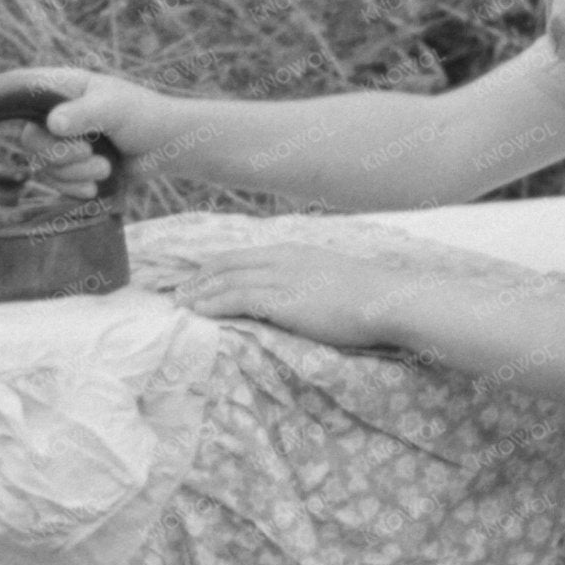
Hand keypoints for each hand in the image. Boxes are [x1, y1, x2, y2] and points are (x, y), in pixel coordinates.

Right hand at [15, 66, 171, 199]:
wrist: (165, 147)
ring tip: (105, 168)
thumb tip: (52, 124)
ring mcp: (59, 142)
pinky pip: (54, 183)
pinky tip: (94, 189)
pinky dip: (74, 188)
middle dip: (58, 154)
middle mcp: (52, 113)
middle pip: (28, 140)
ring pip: (42, 165)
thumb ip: (84, 114)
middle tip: (89, 152)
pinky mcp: (68, 168)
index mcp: (58, 88)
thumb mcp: (114, 108)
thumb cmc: (143, 116)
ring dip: (74, 173)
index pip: (16, 90)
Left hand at [168, 243, 414, 351]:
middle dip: (198, 278)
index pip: (241, 256)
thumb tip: (298, 298)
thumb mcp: (333, 280)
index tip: (196, 277)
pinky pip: (236, 298)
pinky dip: (213, 304)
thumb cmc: (370, 297)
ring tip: (180, 305)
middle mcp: (281, 259)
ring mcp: (281, 278)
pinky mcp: (282, 299)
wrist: (387, 300)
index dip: (214, 267)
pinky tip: (198, 312)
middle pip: (226, 264)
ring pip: (226, 281)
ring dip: (199, 293)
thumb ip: (308, 284)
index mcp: (293, 252)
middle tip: (177, 292)